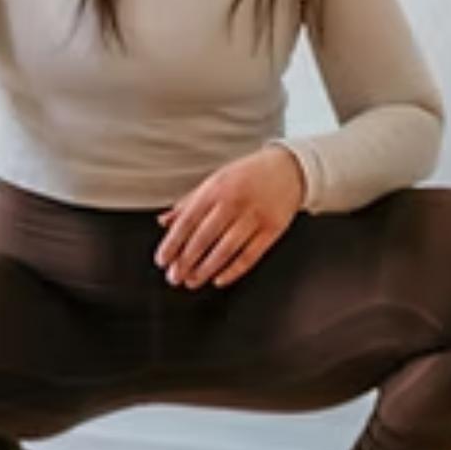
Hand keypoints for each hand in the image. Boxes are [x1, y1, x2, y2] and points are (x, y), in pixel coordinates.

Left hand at [154, 146, 305, 289]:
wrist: (288, 168)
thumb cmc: (247, 175)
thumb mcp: (215, 181)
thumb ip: (189, 202)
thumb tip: (164, 221)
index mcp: (216, 188)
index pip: (188, 220)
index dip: (172, 243)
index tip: (162, 260)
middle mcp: (234, 201)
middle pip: (205, 237)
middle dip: (186, 261)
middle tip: (174, 277)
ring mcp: (255, 216)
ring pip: (226, 249)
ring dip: (206, 269)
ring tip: (193, 281)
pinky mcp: (273, 229)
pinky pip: (250, 255)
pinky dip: (234, 270)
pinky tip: (219, 279)